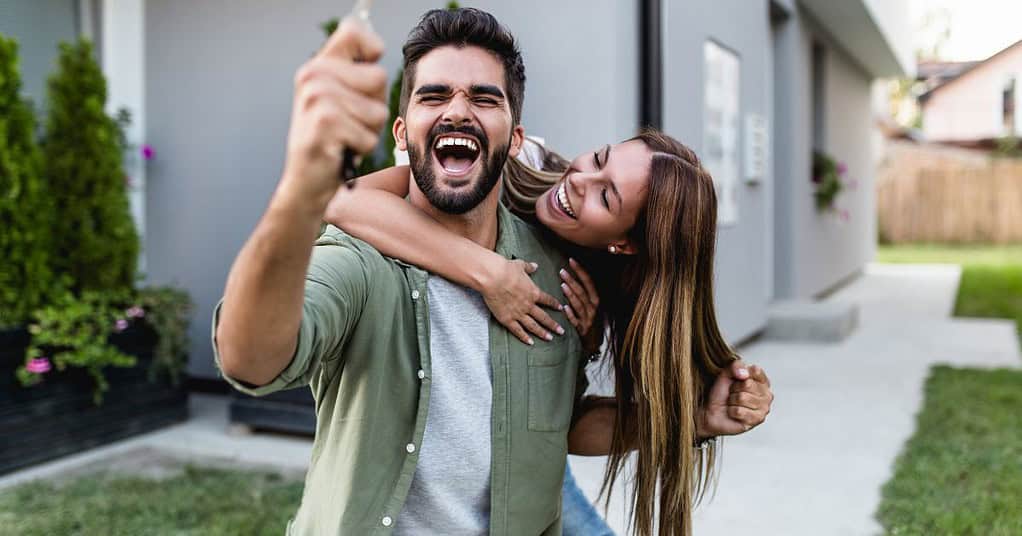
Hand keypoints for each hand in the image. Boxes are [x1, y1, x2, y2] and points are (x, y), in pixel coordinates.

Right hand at [280, 18, 388, 207]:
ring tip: (344, 137)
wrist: (305, 183)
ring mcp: (316, 98)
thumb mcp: (340, 101)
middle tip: (348, 123)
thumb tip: (376, 47)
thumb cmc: (332, 142)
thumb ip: (356, 73)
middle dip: (374, 107)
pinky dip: (361, 149)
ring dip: (368, 131)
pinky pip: (370, 135)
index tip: (365, 78)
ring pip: (377, 111)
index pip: (355, 31)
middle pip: (379, 78)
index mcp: (317, 66)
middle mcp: (312, 75)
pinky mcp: (325, 123)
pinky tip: (340, 151)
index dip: (373, 49)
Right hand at [482, 259, 564, 344]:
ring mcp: (518, 313)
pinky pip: (517, 331)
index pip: (548, 300)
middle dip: (553, 325)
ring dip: (542, 333)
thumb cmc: (506, 269)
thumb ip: (529, 267)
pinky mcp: (507, 319)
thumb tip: (535, 266)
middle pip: (544, 317)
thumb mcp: (520, 265)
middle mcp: (528, 305)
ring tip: (550, 338)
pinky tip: (530, 342)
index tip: (561, 308)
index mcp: (533, 292)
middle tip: (561, 331)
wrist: (493, 277)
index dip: (555, 304)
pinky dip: (524, 337)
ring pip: (533, 326)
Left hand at [559, 259, 600, 350]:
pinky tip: (564, 308)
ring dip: (571, 295)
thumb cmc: (588, 318)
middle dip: (573, 281)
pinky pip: (576, 320)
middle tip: (562, 271)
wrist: (594, 342)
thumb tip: (571, 273)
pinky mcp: (581, 328)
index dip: (580, 270)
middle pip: (583, 292)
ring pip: (579, 305)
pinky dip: (571, 314)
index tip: (571, 260)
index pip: (589, 282)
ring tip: (562, 285)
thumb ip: (582, 290)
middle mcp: (593, 308)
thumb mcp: (590, 304)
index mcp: (595, 299)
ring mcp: (588, 318)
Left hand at [697, 360, 772, 437]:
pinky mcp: (756, 421)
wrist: (711, 411)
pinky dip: (731, 411)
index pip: (756, 371)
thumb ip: (736, 365)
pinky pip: (739, 411)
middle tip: (732, 394)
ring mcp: (764, 409)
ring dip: (732, 400)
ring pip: (742, 398)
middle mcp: (767, 395)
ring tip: (732, 403)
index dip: (740, 374)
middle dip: (734, 389)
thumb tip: (744, 374)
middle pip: (748, 384)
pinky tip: (733, 412)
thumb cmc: (722, 393)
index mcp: (762, 381)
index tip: (736, 380)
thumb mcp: (726, 373)